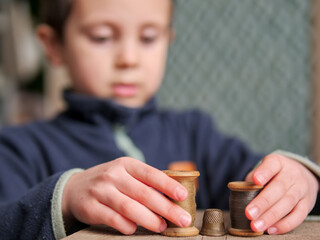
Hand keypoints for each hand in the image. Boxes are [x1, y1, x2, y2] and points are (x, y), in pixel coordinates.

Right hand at [62, 157, 191, 234]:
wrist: (74, 188)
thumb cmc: (110, 182)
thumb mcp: (125, 174)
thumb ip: (145, 183)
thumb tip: (174, 197)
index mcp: (126, 164)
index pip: (151, 174)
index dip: (168, 185)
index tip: (183, 195)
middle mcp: (113, 175)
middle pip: (144, 193)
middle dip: (166, 208)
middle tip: (183, 219)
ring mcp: (101, 191)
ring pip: (129, 207)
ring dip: (149, 219)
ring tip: (162, 227)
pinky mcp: (91, 207)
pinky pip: (113, 219)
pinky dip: (127, 226)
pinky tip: (135, 229)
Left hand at [245, 154, 318, 234]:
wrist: (303, 175)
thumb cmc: (276, 174)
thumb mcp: (265, 169)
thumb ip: (253, 179)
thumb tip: (240, 194)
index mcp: (278, 162)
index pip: (272, 164)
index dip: (264, 172)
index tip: (255, 180)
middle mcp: (292, 174)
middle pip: (278, 188)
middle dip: (262, 202)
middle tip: (249, 214)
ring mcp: (301, 189)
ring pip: (287, 203)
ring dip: (270, 217)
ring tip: (256, 225)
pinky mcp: (307, 204)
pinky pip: (298, 216)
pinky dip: (284, 225)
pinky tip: (271, 229)